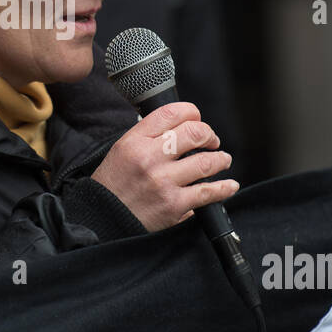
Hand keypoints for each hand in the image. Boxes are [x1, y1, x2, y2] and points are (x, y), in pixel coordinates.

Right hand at [91, 102, 238, 232]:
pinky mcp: (174, 205)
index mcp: (135, 141)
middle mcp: (149, 158)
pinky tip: (229, 185)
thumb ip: (148, 137)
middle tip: (212, 141)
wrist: (102, 218)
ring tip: (222, 160)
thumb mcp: (121, 150)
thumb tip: (182, 127)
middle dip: (210, 135)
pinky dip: (224, 188)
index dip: (192, 113)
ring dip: (221, 159)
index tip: (197, 120)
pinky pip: (208, 192)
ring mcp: (163, 181)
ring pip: (206, 161)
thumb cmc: (113, 185)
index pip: (171, 113)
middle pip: (194, 133)